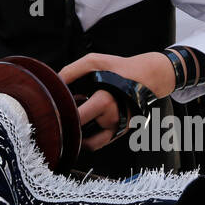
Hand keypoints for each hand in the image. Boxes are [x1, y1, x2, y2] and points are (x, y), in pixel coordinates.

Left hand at [60, 51, 174, 151]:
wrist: (149, 77)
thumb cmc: (121, 68)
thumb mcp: (94, 61)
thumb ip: (72, 71)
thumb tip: (55, 82)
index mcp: (104, 101)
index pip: (76, 117)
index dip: (63, 115)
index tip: (55, 111)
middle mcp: (112, 118)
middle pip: (80, 131)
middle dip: (69, 123)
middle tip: (64, 113)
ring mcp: (117, 128)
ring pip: (89, 143)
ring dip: (79, 134)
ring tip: (76, 118)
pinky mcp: (120, 132)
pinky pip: (99, 143)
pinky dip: (89, 139)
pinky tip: (84, 124)